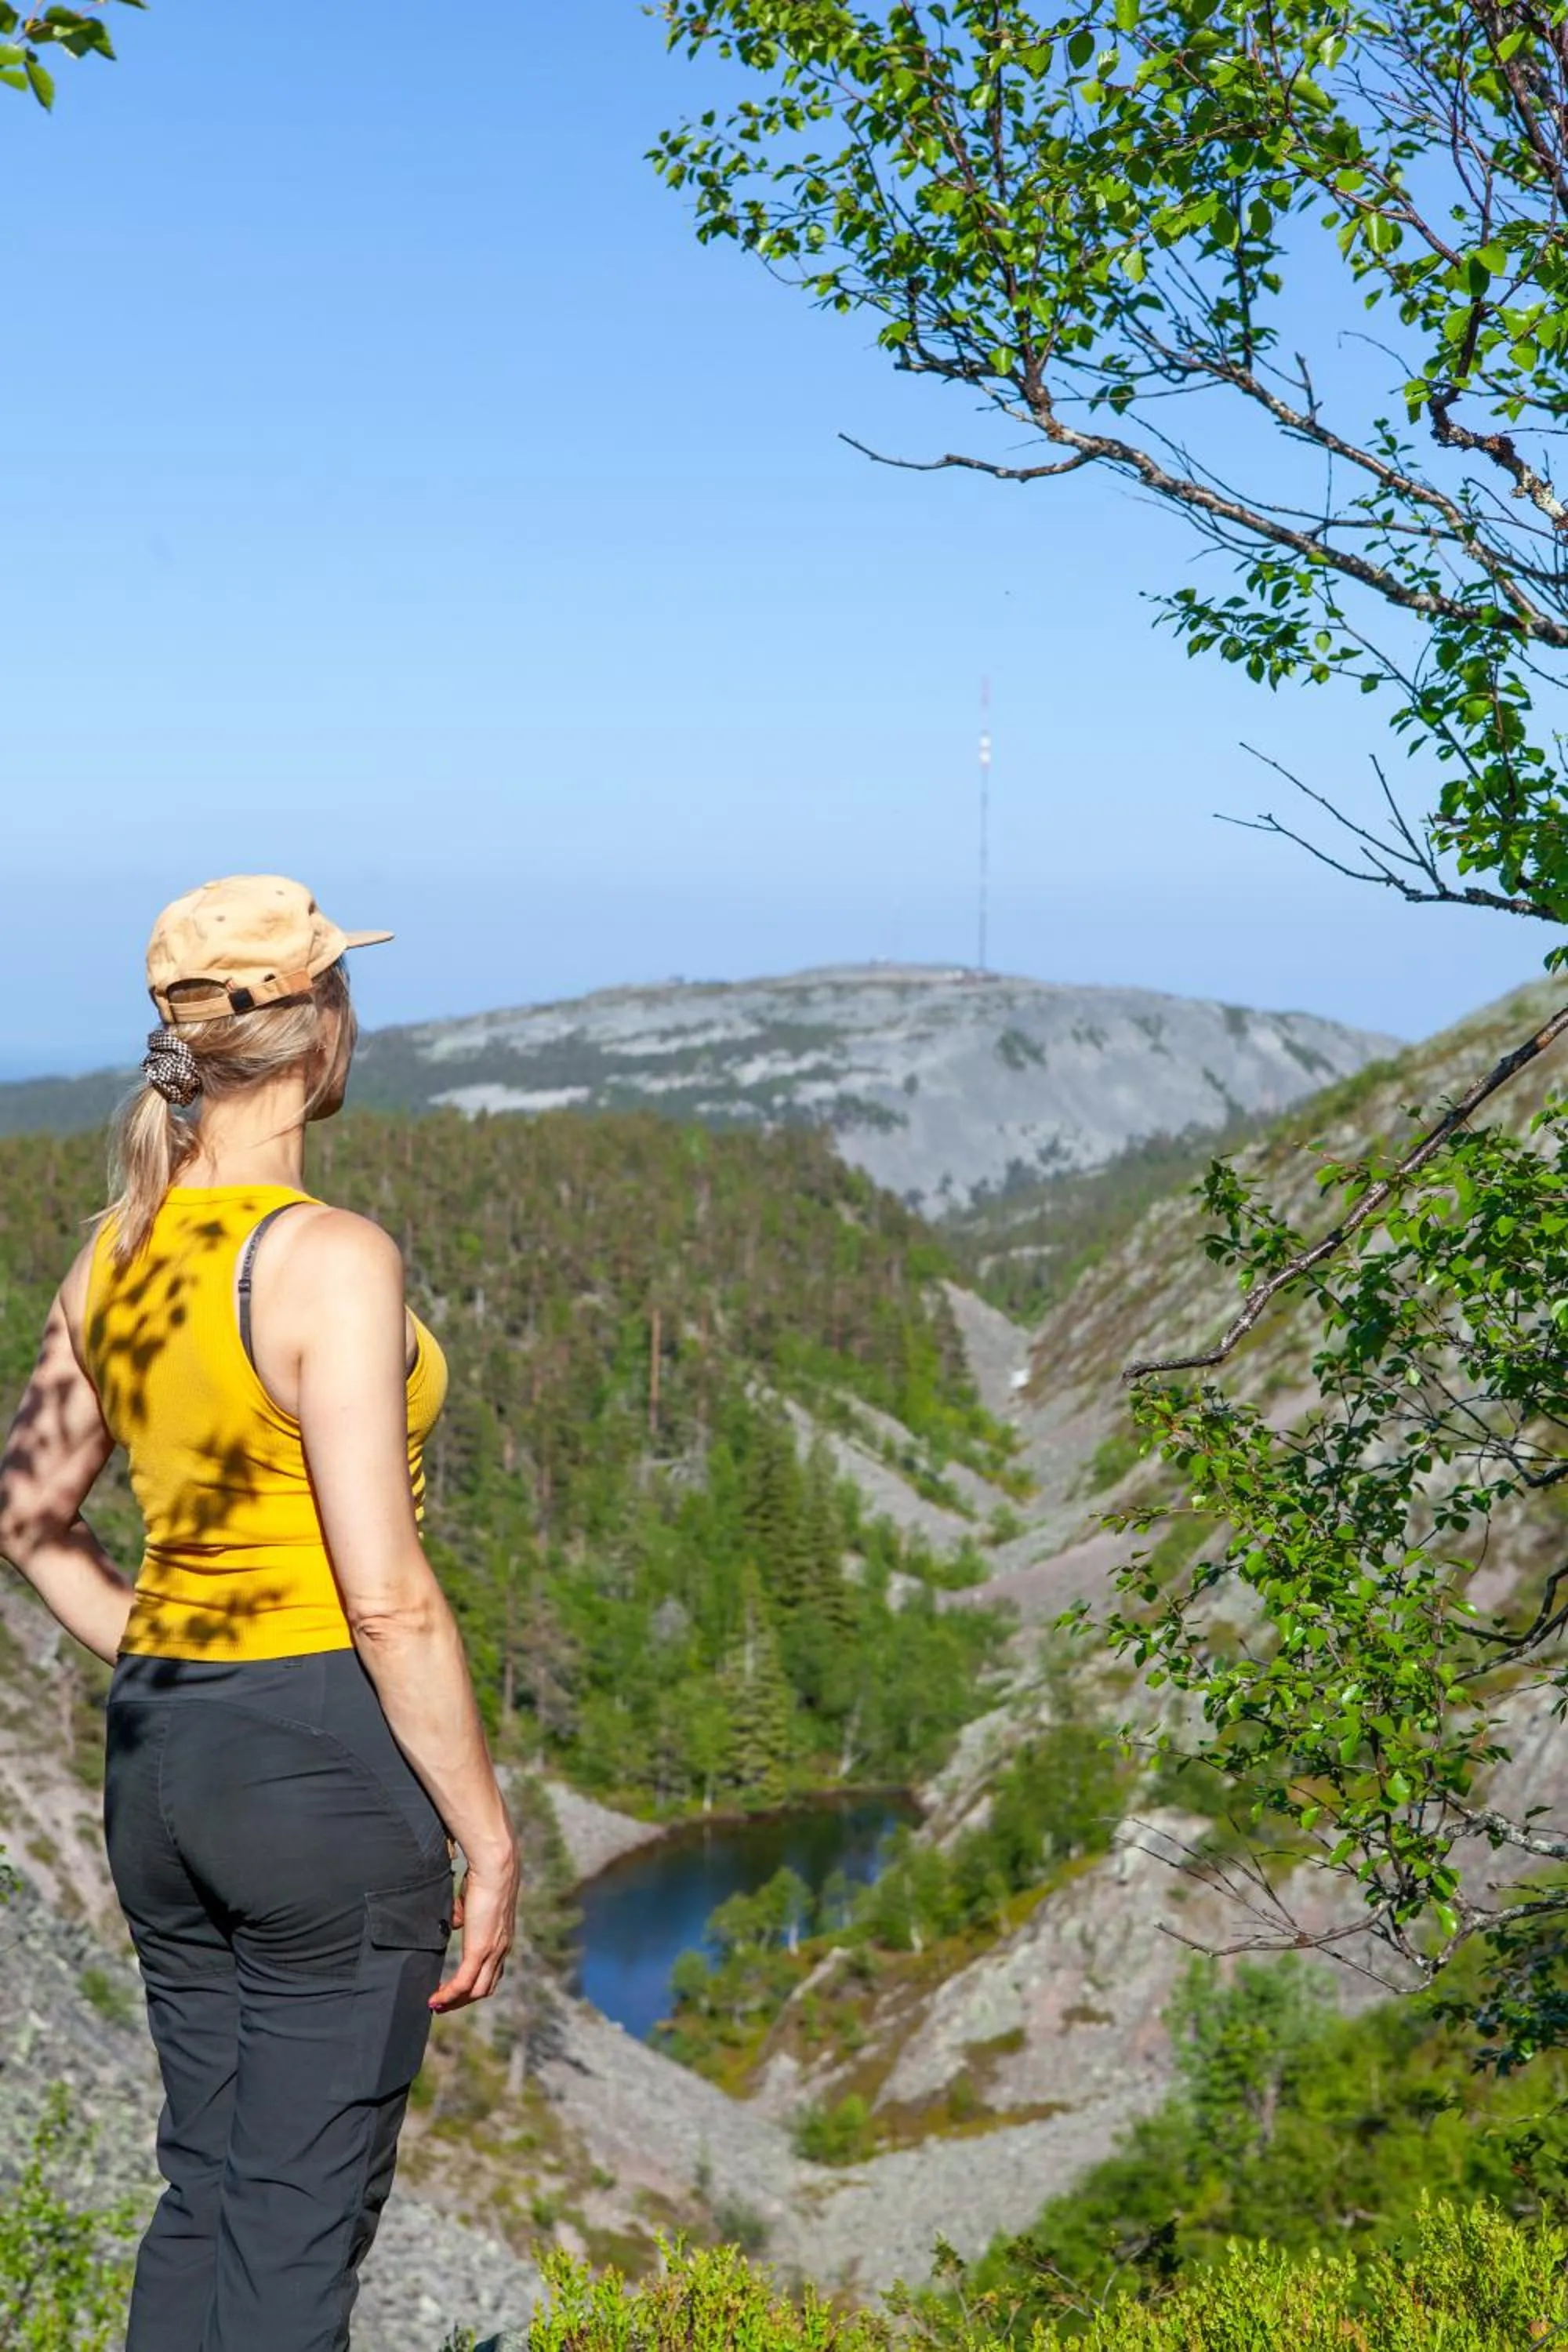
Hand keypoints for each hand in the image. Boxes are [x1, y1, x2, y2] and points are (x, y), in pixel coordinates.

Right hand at [429, 1841, 518, 2012]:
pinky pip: (463, 1982)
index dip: (474, 1985)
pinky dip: (448, 1995)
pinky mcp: (480, 1949)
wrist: (495, 1866)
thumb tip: (455, 1923)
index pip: (491, 1973)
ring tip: (436, 2005)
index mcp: (501, 1938)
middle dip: (462, 2001)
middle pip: (484, 1988)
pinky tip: (434, 1999)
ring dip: (455, 2002)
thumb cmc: (483, 1876)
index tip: (456, 1992)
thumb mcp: (471, 1901)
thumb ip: (464, 1915)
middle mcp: (501, 1949)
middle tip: (442, 2005)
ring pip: (475, 1991)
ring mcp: (492, 1951)